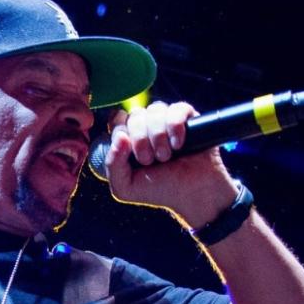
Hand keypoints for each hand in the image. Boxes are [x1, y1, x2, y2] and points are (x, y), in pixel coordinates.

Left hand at [104, 100, 237, 227]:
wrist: (192, 194)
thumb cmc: (158, 190)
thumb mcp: (125, 187)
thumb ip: (112, 165)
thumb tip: (119, 136)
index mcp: (129, 139)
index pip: (116, 119)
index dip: (120, 131)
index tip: (129, 151)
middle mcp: (146, 126)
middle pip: (134, 114)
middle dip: (140, 139)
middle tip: (149, 160)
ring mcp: (167, 121)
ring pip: (155, 110)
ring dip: (158, 135)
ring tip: (165, 156)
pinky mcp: (187, 118)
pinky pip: (177, 109)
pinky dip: (175, 127)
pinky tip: (179, 145)